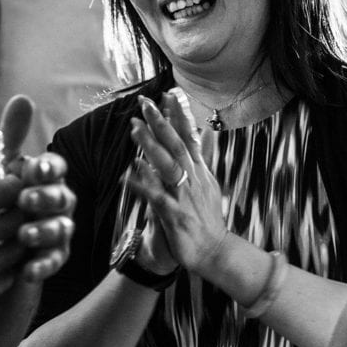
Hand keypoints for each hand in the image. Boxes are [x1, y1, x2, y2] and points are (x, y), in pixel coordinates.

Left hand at [0, 95, 75, 281]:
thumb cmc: (0, 201)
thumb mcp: (1, 169)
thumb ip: (12, 137)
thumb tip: (22, 97)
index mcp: (44, 178)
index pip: (55, 167)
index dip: (48, 167)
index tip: (33, 169)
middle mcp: (56, 202)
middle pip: (61, 197)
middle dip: (46, 198)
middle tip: (25, 200)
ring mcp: (57, 231)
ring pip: (60, 230)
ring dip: (44, 232)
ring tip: (24, 235)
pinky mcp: (51, 259)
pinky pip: (53, 262)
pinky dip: (42, 266)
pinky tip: (27, 269)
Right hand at [0, 174, 26, 327]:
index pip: (9, 189)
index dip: (13, 185)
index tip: (9, 186)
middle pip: (23, 216)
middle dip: (22, 210)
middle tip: (15, 208)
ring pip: (24, 245)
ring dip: (21, 238)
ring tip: (12, 234)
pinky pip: (16, 272)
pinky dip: (13, 264)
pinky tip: (2, 260)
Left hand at [126, 91, 228, 277]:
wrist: (217, 253)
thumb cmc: (207, 219)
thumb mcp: (208, 184)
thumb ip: (202, 158)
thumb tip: (205, 133)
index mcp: (200, 172)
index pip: (190, 137)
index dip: (179, 115)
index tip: (168, 94)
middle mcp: (194, 179)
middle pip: (177, 145)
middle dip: (161, 122)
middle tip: (145, 103)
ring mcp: (184, 196)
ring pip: (168, 165)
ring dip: (150, 145)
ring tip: (134, 128)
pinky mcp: (175, 215)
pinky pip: (156, 196)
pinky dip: (143, 183)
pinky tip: (129, 172)